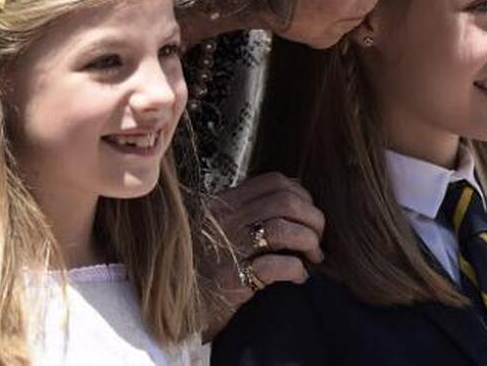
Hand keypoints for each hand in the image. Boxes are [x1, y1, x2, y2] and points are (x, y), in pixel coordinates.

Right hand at [199, 172, 325, 340]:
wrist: (171, 305)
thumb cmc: (198, 267)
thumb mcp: (214, 228)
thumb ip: (243, 211)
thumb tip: (290, 195)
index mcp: (222, 204)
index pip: (273, 181)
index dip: (301, 195)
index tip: (308, 213)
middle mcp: (224, 221)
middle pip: (285, 201)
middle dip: (312, 218)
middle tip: (316, 238)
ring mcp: (227, 248)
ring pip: (284, 228)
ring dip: (308, 242)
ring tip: (311, 257)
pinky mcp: (231, 279)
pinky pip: (278, 265)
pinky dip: (297, 270)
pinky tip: (298, 278)